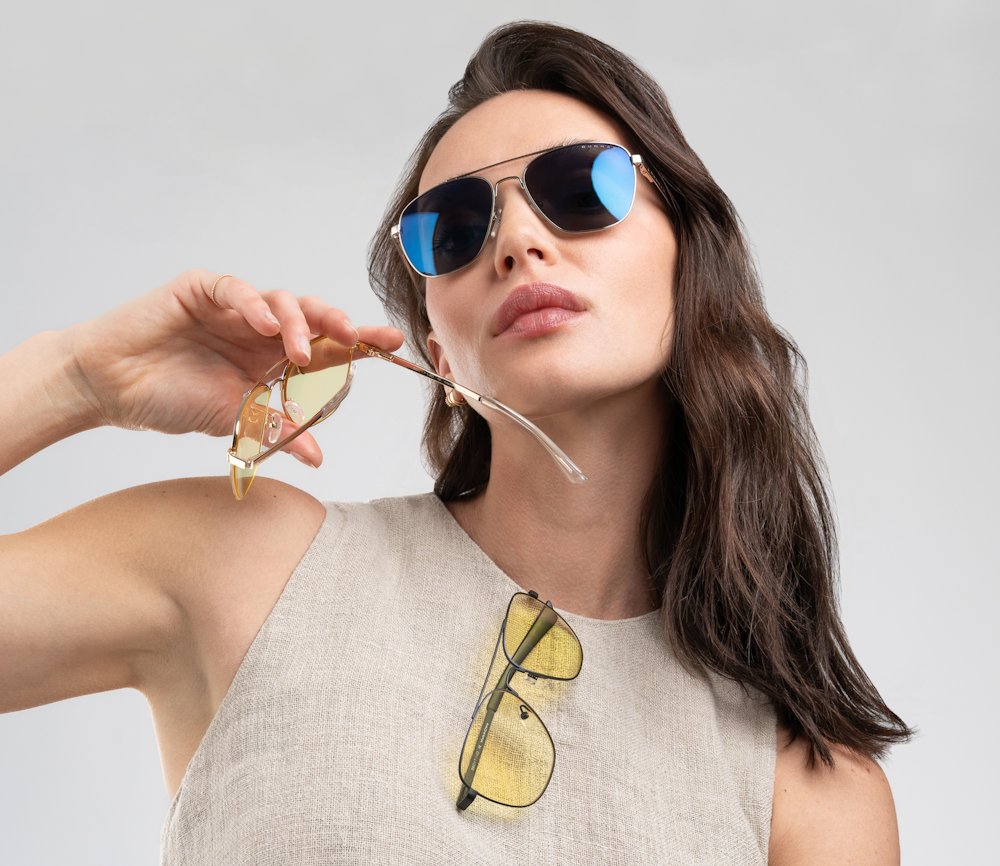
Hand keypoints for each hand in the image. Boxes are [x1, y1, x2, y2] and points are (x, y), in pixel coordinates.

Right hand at [64, 270, 404, 465]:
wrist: (113, 389)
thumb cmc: (172, 400)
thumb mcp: (232, 420)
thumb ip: (274, 429)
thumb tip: (317, 457)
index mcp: (273, 359)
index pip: (326, 348)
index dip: (359, 344)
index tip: (393, 346)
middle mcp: (261, 330)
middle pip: (314, 317)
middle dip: (341, 325)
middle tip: (360, 339)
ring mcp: (234, 307)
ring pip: (283, 300)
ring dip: (299, 323)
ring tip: (300, 353)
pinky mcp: (202, 290)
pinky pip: (236, 288)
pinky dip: (254, 304)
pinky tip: (266, 323)